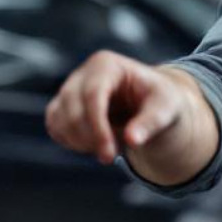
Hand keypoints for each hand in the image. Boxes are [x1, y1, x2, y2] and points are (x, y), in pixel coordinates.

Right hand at [45, 51, 211, 180]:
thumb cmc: (161, 102)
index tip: (110, 155)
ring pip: (59, 120)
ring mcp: (69, 88)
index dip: (98, 127)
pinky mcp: (62, 105)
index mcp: (107, 65)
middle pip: (73, 110)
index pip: (93, 95)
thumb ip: (151, 122)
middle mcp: (83, 73)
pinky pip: (55, 127)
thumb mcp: (166, 109)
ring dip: (81, 142)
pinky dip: (71, 141)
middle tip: (112, 156)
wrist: (151, 106)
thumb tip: (132, 139)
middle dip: (91, 139)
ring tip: (110, 145)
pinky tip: (94, 144)